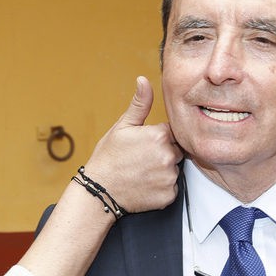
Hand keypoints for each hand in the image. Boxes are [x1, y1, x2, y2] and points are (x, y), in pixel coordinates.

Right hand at [82, 77, 182, 213]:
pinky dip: (162, 188)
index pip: (171, 132)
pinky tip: (145, 185)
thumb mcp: (122, 127)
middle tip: (141, 161)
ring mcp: (169, 177)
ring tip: (142, 173)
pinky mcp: (169, 195)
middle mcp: (168, 156)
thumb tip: (144, 80)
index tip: (143, 146)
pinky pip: (172, 188)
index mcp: (159, 135)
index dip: (158, 138)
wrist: (99, 190)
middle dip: (163, 154)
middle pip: (176, 151)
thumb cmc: (108, 157)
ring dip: (163, 171)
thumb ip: (139, 104)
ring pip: (174, 170)